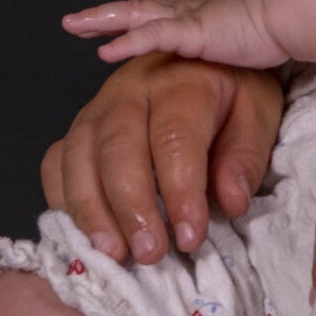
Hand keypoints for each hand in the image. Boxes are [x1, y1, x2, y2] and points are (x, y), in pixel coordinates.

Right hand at [42, 54, 285, 263]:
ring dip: (91, 209)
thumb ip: (245, 159)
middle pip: (118, 147)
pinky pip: (57, 162)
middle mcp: (130, 89)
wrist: (207, 62)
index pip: (174, 138)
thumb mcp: (258, 117)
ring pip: (79, 155)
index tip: (190, 237)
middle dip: (131, 206)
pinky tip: (85, 233)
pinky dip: (64, 199)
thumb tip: (231, 202)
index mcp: (182, 81)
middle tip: (150, 253)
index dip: (180, 192)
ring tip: (113, 253)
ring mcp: (97, 107)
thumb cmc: (234, 96)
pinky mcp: (78, 128)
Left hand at [64, 0, 291, 70]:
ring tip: (75, 25)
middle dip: (103, 16)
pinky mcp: (196, 30)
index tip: (100, 26)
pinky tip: (106, 50)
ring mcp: (189, 19)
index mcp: (197, 17)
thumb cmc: (274, 31)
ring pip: (136, 16)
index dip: (126, 19)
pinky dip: (129, 41)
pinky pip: (155, 35)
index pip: (153, 15)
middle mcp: (187, 12)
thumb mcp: (241, 46)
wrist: (291, 16)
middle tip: (71, 22)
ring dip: (105, 20)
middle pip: (135, 10)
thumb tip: (219, 81)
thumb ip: (226, 57)